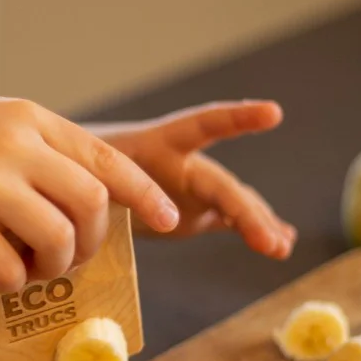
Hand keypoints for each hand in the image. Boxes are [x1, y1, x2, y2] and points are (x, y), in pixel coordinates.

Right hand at [0, 90, 180, 291]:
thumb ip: (32, 151)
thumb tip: (74, 205)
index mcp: (27, 119)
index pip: (103, 157)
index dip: (141, 192)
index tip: (165, 218)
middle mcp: (14, 145)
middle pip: (90, 201)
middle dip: (92, 238)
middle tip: (73, 255)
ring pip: (57, 237)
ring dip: (56, 262)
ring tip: (34, 266)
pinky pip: (8, 268)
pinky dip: (13, 281)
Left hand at [99, 101, 296, 258]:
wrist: (83, 179)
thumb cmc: (79, 164)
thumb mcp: (82, 166)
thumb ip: (93, 176)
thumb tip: (92, 187)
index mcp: (158, 142)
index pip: (202, 124)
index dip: (236, 118)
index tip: (273, 113)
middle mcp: (184, 163)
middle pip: (221, 185)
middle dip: (247, 212)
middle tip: (271, 243)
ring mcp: (193, 189)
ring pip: (234, 204)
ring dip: (257, 223)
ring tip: (280, 247)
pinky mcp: (195, 213)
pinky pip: (230, 221)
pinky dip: (253, 230)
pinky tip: (281, 242)